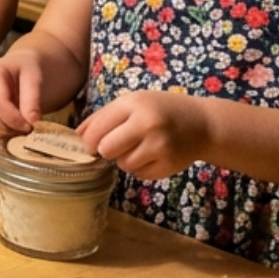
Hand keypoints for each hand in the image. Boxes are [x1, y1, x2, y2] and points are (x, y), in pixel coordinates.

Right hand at [0, 56, 43, 141]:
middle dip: (9, 128)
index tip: (31, 125)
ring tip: (20, 127)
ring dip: (4, 133)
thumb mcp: (36, 80)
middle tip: (27, 128)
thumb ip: (32, 100)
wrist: (22, 70)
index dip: (14, 119)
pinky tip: (10, 128)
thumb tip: (31, 121)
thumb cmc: (28, 73)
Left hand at [76, 91, 209, 180]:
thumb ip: (102, 117)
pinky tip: (151, 155)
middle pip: (106, 150)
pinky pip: (139, 174)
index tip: (90, 143)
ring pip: (123, 164)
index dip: (88, 140)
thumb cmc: (160, 110)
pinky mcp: (169, 165)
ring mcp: (160, 147)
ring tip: (138, 146)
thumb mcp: (131, 103)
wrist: (202, 124)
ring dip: (124, 159)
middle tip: (116, 144)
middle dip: (105, 150)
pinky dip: (139, 167)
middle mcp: (147, 125)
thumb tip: (76, 136)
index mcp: (133, 105)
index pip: (97, 130)